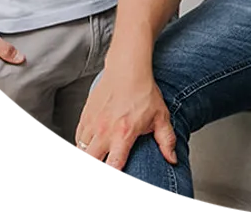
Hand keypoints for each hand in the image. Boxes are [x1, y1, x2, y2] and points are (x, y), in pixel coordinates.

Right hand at [74, 53, 175, 177]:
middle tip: (103, 177)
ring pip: (81, 153)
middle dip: (96, 174)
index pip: (112, 166)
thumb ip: (166, 140)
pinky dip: (81, 147)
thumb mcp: (161, 116)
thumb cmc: (144, 90)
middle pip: (90, 164)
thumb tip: (172, 158)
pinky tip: (89, 149)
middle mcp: (105, 130)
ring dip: (87, 162)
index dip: (113, 180)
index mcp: (124, 133)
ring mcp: (93, 123)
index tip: (116, 183)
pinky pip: (77, 139)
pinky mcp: (85, 116)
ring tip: (95, 166)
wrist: (128, 68)